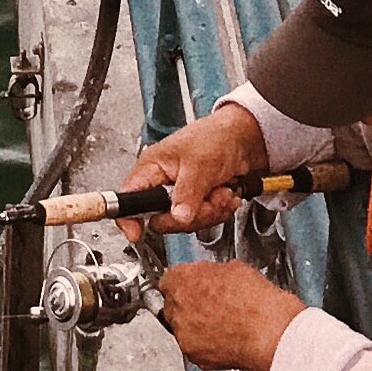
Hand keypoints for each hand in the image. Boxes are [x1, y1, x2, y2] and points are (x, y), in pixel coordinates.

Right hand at [120, 101, 269, 233]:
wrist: (243, 138)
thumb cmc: (216, 137)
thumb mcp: (200, 165)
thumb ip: (187, 193)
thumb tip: (177, 217)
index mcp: (151, 168)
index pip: (128, 198)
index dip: (128, 218)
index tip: (136, 233)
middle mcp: (161, 183)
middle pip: (162, 219)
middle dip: (191, 214)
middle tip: (207, 199)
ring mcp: (179, 194)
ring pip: (185, 222)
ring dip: (210, 211)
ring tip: (221, 192)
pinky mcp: (196, 201)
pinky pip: (201, 220)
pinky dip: (218, 211)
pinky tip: (225, 195)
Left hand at [154, 254, 304, 370]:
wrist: (270, 333)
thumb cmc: (258, 301)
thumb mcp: (235, 269)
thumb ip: (212, 274)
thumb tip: (213, 278)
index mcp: (182, 280)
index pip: (170, 279)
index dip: (185, 283)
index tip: (193, 286)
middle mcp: (177, 307)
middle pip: (173, 305)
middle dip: (188, 305)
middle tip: (211, 306)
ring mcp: (183, 334)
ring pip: (182, 328)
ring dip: (196, 326)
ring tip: (223, 324)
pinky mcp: (194, 356)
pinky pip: (195, 348)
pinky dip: (206, 346)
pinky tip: (226, 338)